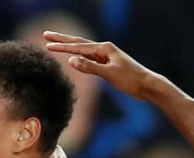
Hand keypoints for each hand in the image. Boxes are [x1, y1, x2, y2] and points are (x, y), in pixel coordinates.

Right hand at [44, 32, 159, 100]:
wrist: (148, 86)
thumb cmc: (131, 80)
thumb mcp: (109, 74)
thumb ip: (90, 67)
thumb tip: (71, 60)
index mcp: (104, 48)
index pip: (78, 46)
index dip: (62, 47)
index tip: (46, 45)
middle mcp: (104, 49)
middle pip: (79, 42)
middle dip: (62, 39)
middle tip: (46, 35)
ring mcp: (106, 57)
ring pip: (83, 50)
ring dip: (69, 47)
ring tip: (55, 44)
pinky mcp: (108, 65)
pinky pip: (89, 58)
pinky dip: (78, 56)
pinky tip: (73, 57)